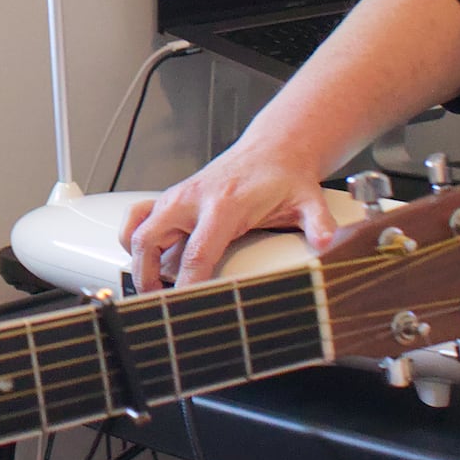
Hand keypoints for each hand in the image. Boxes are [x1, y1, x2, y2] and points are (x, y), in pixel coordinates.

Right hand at [121, 142, 331, 288]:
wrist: (273, 150)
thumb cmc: (284, 178)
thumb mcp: (307, 200)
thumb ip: (317, 222)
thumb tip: (327, 243)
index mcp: (222, 204)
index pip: (195, 253)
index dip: (186, 285)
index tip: (185, 309)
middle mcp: (192, 199)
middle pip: (150, 241)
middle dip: (147, 278)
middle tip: (158, 308)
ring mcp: (177, 197)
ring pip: (138, 230)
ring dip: (137, 261)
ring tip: (149, 291)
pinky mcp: (171, 198)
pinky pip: (137, 218)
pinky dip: (133, 239)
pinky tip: (143, 260)